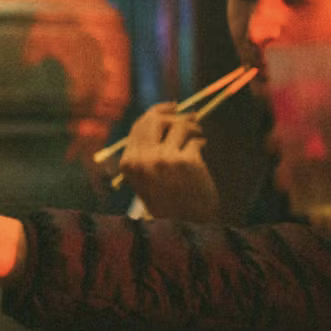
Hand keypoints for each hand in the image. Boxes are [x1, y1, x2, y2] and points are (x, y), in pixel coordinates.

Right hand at [118, 103, 218, 221]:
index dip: (157, 111)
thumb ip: (147, 150)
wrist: (186, 225)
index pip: (140, 125)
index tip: (172, 106)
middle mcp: (143, 159)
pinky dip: (200, 141)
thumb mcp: (146, 177)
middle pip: (156, 119)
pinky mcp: (187, 161)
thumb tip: (164, 114)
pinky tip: (202, 148)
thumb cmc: (168, 199)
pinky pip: (195, 140)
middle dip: (175, 114)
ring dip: (193, 127)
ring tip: (198, 135)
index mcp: (129, 162)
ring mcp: (164, 160)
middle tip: (191, 116)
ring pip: (180, 125)